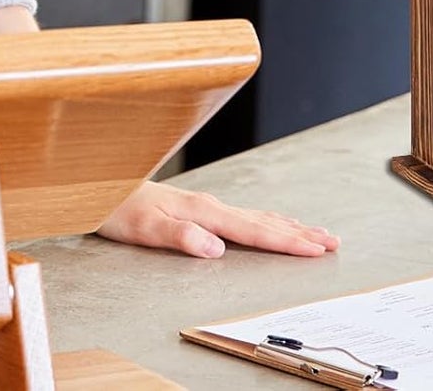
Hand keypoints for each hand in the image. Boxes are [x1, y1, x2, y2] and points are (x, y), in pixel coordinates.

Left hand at [96, 180, 338, 258]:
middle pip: (265, 220)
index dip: (288, 242)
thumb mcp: (146, 228)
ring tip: (314, 232)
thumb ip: (182, 237)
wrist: (100, 183)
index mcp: (204, 211)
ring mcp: (206, 204)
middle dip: (300, 233)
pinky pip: (244, 214)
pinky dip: (267, 219)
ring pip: (258, 216)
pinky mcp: (199, 207)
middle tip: (332, 242)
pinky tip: (271, 221)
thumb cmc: (119, 207)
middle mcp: (210, 205)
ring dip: (288, 225)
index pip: (254, 230)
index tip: (317, 250)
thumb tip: (217, 248)